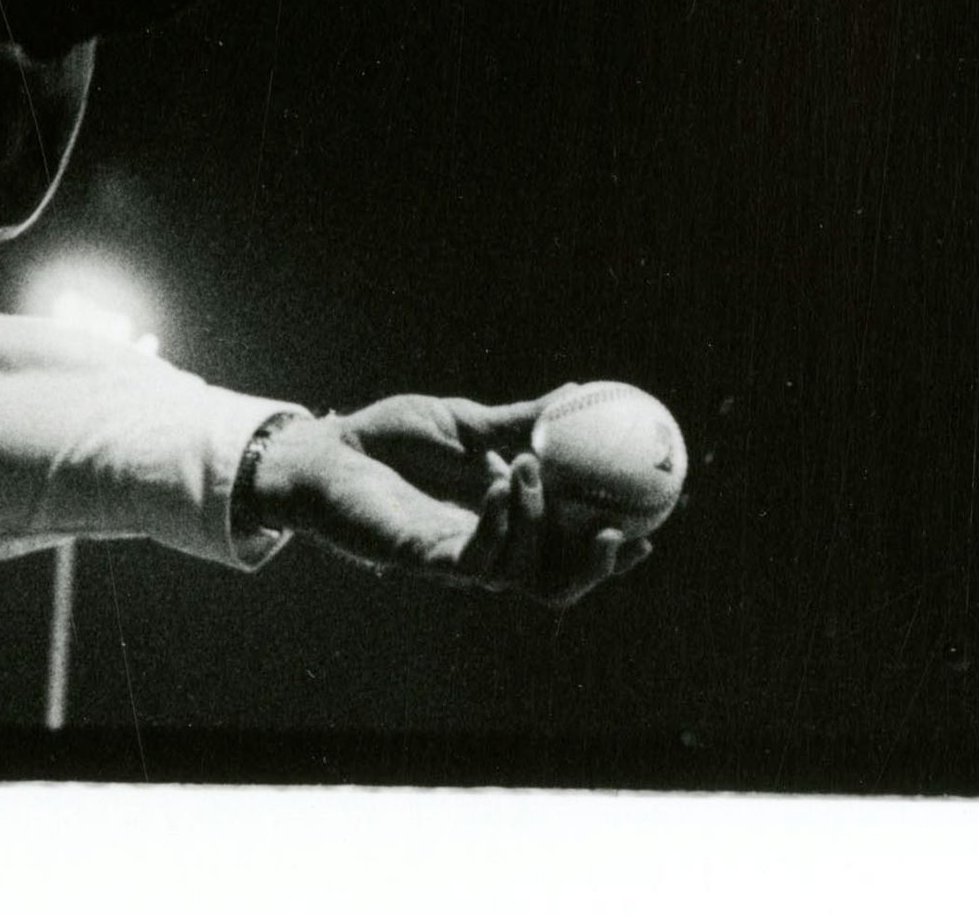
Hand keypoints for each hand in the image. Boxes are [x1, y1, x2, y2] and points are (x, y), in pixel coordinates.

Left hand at [251, 396, 663, 606]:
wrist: (328, 448)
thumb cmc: (390, 437)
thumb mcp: (466, 421)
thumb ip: (519, 420)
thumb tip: (579, 393)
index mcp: (504, 523)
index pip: (566, 551)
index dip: (610, 553)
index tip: (651, 531)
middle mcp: (486, 550)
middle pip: (554, 585)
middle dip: (592, 571)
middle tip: (619, 534)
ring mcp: (454, 559)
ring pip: (519, 573)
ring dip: (534, 521)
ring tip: (530, 467)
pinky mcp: (421, 559)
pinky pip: (472, 558)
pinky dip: (495, 524)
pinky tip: (500, 483)